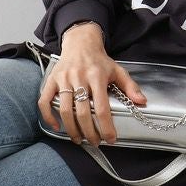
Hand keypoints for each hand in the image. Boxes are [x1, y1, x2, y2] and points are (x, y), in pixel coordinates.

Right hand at [37, 24, 146, 146]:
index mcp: (96, 77)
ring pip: (64, 110)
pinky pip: (44, 101)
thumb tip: (142, 101)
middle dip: (89, 132)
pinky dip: (48, 116)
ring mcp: (63, 79)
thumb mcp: (118, 70)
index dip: (106, 126)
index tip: (110, 139)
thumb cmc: (99, 61)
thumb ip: (130, 87)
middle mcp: (78, 78)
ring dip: (72, 129)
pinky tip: (57, 127)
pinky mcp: (51, 81)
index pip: (101, 107)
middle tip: (95, 142)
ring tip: (79, 139)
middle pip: (82, 112)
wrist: (80, 43)